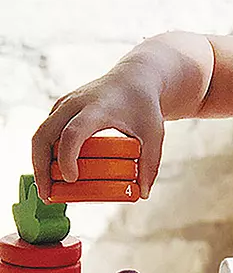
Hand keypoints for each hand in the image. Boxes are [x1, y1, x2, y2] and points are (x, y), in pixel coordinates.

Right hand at [32, 58, 164, 201]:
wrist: (135, 77)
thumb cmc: (144, 106)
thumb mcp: (154, 134)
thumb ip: (150, 163)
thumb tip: (144, 194)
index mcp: (97, 108)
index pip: (73, 133)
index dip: (67, 157)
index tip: (72, 179)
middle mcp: (75, 104)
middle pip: (44, 135)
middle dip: (40, 167)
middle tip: (48, 195)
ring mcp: (65, 104)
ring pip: (40, 134)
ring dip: (38, 163)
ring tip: (47, 191)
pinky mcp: (61, 108)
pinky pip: (45, 132)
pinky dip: (44, 154)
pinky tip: (52, 175)